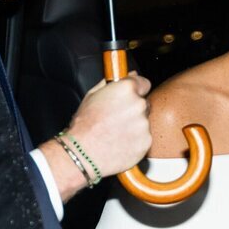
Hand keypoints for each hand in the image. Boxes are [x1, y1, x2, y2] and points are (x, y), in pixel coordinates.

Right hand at [43, 73, 151, 199]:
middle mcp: (139, 105)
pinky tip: (120, 142)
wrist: (82, 153)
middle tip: (117, 118)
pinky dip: (136, 140)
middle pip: (144, 104)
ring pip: (144, 122)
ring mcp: (144, 125)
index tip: (131, 96)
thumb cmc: (84, 125)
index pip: (144, 83)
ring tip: (116, 132)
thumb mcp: (92, 95)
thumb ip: (111, 82)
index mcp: (126, 90)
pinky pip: (144, 138)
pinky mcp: (146, 142)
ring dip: (135, 126)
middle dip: (134, 109)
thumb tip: (126, 75)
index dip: (137, 90)